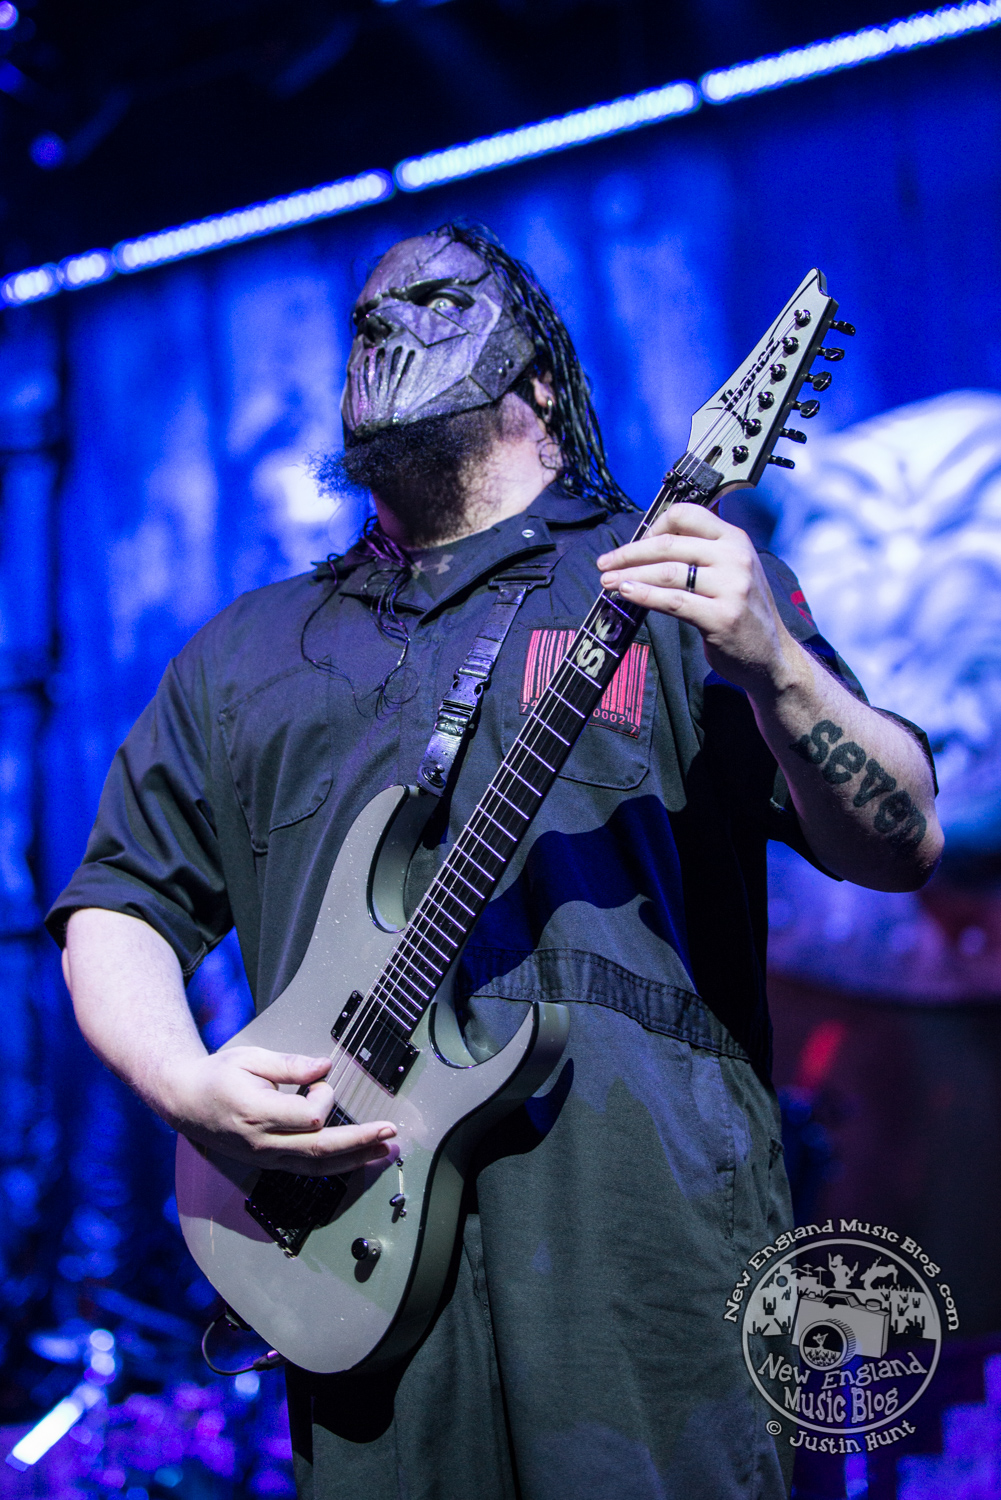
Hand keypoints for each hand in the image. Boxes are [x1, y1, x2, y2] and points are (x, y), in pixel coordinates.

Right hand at [162, 1046, 397, 1176]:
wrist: (184, 1102)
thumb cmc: (217, 1076)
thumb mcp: (250, 1058)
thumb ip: (289, 1065)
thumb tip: (325, 1067)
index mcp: (257, 1114)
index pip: (309, 1118)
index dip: (324, 1098)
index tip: (319, 1080)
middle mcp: (263, 1143)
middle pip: (320, 1150)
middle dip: (360, 1142)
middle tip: (390, 1133)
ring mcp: (265, 1158)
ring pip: (317, 1167)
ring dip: (355, 1159)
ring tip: (385, 1151)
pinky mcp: (268, 1163)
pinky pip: (307, 1169)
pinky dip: (336, 1166)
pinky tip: (358, 1160)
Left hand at [597, 503, 802, 695]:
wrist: (771, 655)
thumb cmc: (742, 611)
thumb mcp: (731, 569)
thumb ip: (701, 551)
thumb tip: (649, 542)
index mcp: (735, 539)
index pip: (687, 514)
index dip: (654, 526)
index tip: (636, 543)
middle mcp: (735, 557)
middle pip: (669, 544)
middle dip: (629, 553)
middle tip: (605, 563)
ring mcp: (731, 587)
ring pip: (667, 572)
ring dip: (630, 575)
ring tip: (608, 581)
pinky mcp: (721, 616)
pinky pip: (673, 601)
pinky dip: (645, 596)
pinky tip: (627, 593)